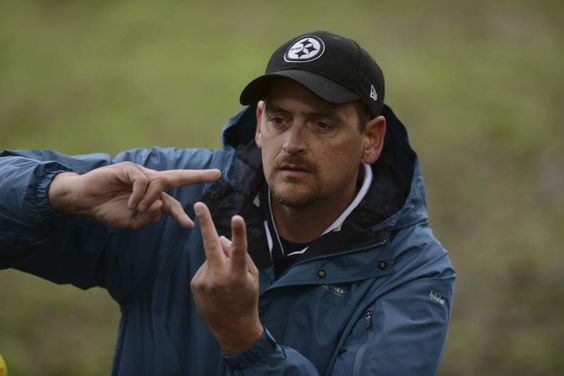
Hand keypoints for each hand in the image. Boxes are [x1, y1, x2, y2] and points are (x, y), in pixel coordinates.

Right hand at [48, 162, 220, 228]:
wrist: (84, 200)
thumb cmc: (108, 210)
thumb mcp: (132, 221)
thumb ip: (149, 217)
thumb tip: (162, 208)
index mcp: (153, 197)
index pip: (173, 203)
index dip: (181, 215)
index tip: (190, 226)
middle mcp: (151, 182)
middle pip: (178, 177)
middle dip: (198, 175)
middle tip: (216, 174)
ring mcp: (140, 174)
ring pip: (159, 183)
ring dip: (151, 200)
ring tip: (137, 210)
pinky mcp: (129, 169)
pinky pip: (144, 181)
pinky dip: (140, 195)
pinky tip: (131, 204)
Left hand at [191, 202, 262, 354]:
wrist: (232, 329)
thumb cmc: (247, 299)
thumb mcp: (252, 278)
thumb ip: (240, 256)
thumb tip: (222, 238)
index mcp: (237, 276)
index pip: (239, 250)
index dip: (238, 233)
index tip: (237, 217)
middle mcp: (219, 277)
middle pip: (210, 246)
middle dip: (205, 223)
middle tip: (198, 204)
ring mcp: (204, 281)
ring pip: (211, 259)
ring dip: (218, 263)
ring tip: (225, 284)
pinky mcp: (195, 284)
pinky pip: (205, 269)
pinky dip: (211, 272)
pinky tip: (217, 288)